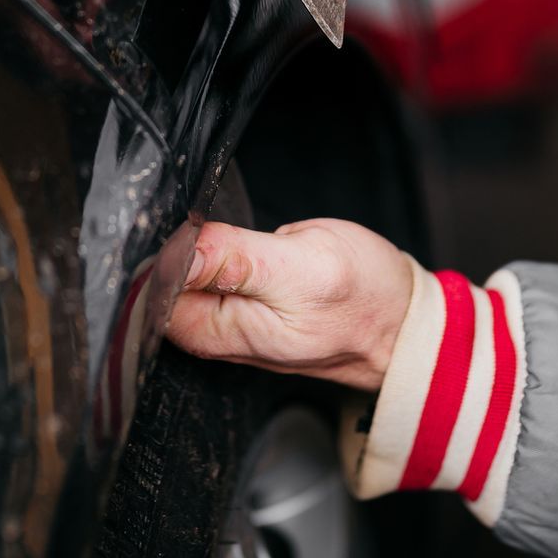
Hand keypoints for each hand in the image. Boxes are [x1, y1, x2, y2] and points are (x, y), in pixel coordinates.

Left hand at [167, 218, 412, 391]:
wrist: (406, 323)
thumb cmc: (364, 297)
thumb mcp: (301, 266)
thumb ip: (234, 259)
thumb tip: (177, 252)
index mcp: (220, 335)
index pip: (151, 292)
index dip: (159, 249)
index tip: (182, 222)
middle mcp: (216, 336)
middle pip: (161, 285)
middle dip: (174, 245)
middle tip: (209, 221)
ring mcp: (230, 323)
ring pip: (184, 277)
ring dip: (194, 246)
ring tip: (228, 231)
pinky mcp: (246, 308)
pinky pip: (209, 276)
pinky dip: (213, 252)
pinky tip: (232, 240)